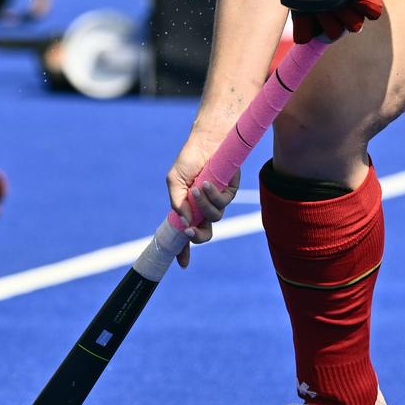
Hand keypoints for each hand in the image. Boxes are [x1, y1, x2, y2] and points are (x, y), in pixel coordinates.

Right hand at [165, 136, 239, 268]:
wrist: (206, 141)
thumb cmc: (189, 160)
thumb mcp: (175, 181)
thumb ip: (177, 203)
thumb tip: (186, 222)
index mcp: (188, 208)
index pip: (185, 233)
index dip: (184, 250)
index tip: (183, 263)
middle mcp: (203, 207)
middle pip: (204, 233)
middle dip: (197, 236)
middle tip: (190, 229)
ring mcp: (217, 201)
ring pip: (214, 217)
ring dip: (204, 205)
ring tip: (197, 188)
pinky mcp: (229, 191)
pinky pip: (223, 202)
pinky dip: (213, 195)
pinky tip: (207, 183)